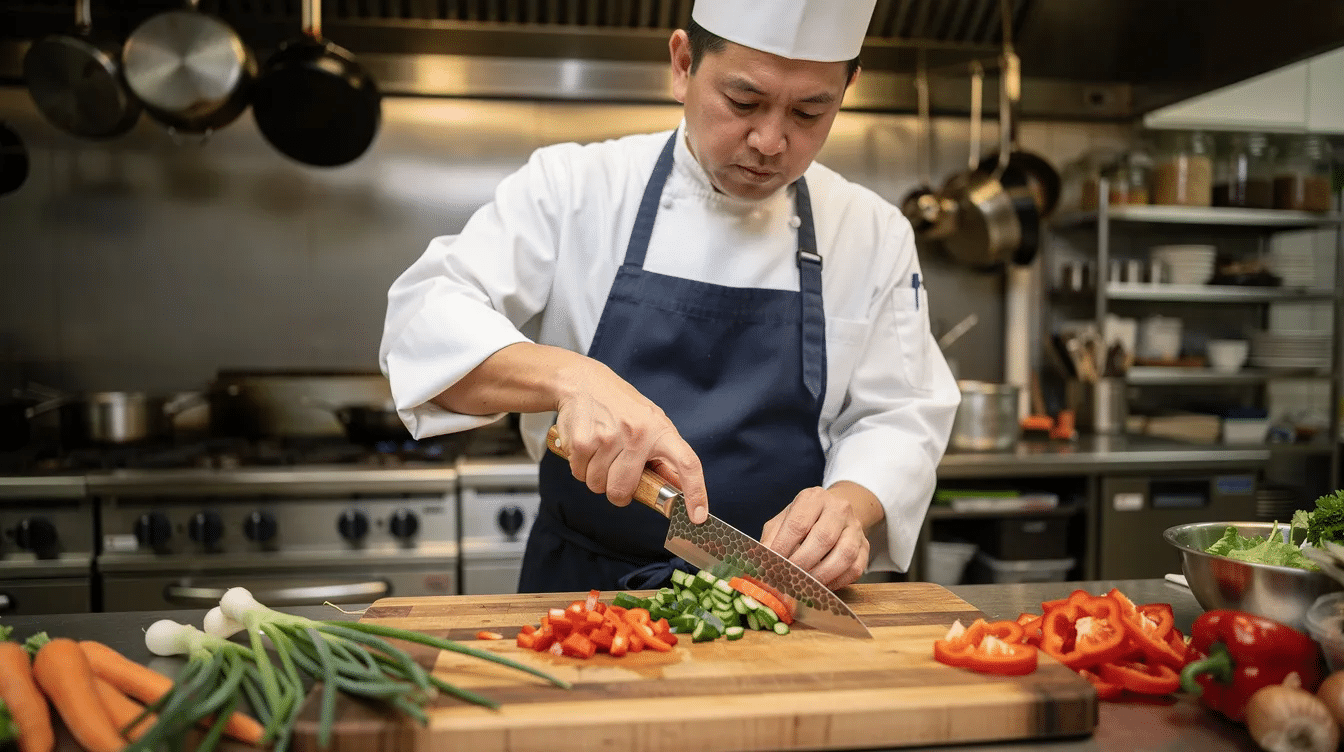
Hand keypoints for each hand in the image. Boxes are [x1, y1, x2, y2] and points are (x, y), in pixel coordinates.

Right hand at [553, 359, 708, 523]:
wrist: (583, 382)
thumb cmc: (621, 407)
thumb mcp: (651, 422)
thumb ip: (664, 455)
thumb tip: (678, 490)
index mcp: (661, 431)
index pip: (687, 464)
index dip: (695, 493)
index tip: (698, 516)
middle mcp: (638, 434)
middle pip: (624, 491)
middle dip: (616, 491)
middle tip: (615, 472)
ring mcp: (609, 438)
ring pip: (598, 486)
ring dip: (596, 477)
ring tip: (600, 452)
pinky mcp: (585, 441)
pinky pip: (580, 475)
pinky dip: (580, 467)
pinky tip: (587, 446)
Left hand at [760, 482, 880, 589]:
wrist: (834, 512)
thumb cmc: (804, 519)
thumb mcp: (783, 521)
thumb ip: (772, 538)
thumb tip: (760, 560)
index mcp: (813, 498)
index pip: (798, 523)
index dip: (783, 546)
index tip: (772, 564)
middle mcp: (838, 508)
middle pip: (823, 538)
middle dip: (802, 563)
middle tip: (788, 578)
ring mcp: (855, 527)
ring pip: (844, 554)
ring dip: (822, 574)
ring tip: (804, 584)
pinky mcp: (866, 546)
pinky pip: (855, 568)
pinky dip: (837, 581)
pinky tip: (822, 586)